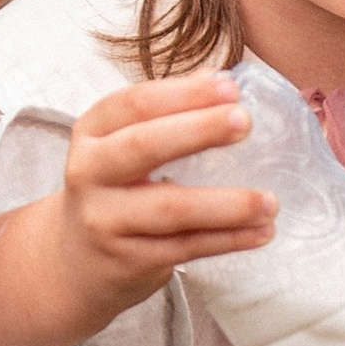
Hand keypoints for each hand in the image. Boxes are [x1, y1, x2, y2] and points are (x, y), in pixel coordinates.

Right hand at [0, 75, 276, 345]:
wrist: (74, 263)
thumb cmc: (114, 191)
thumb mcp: (120, 147)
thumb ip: (165, 115)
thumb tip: (224, 82)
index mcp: (91, 134)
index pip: (133, 104)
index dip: (182, 93)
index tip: (229, 86)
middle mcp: (90, 174)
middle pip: (143, 147)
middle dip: (197, 131)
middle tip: (245, 122)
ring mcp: (107, 221)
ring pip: (171, 209)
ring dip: (228, 204)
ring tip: (270, 201)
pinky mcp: (129, 261)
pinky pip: (187, 248)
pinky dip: (229, 240)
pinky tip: (262, 232)